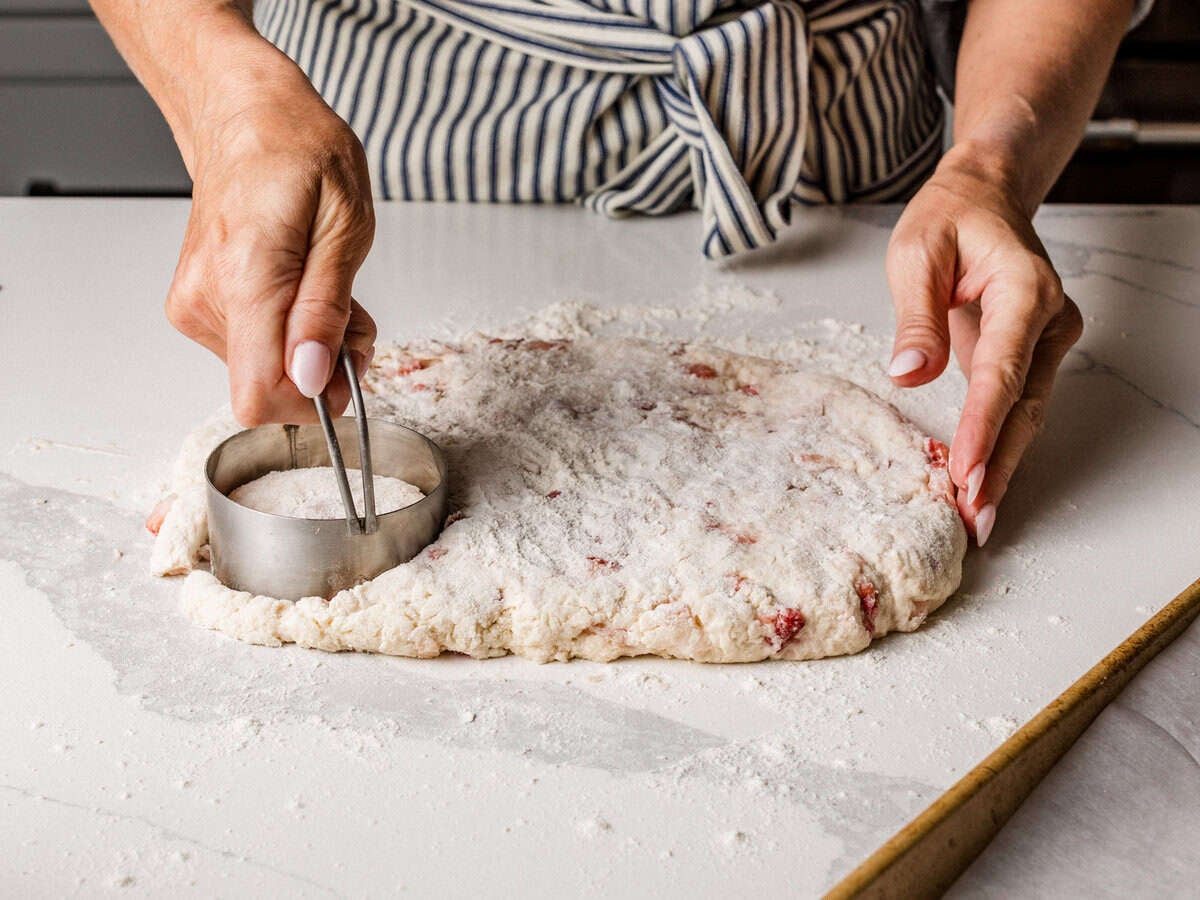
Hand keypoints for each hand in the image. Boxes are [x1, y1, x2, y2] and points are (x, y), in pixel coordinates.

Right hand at [165, 58, 375, 425]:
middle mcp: (205, 298)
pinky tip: (299, 289)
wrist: (244, 115)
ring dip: (309, 348)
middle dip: (324, 369)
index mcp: (245, 277)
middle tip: (352, 315)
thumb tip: (314, 378)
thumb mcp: (345, 224)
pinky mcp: (194, 306)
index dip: (315, 400)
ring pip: (263, 372)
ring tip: (325, 287)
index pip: (260, 394)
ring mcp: (194, 304)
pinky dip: (288, 334)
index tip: (348, 366)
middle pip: (269, 390)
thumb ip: (327, 309)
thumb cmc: (299, 152)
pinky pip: (251, 349)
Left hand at [885, 147, 1082, 544]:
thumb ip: (917, 315)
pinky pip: (1017, 404)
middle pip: (1025, 404)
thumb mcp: (916, 254)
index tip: (966, 472)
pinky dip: (998, 443)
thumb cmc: (949, 218)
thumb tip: (909, 373)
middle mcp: (1049, 319)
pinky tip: (979, 480)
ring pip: (1028, 412)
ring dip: (1002, 464)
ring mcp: (1048, 338)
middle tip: (975, 516)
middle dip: (999, 464)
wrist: (983, 196)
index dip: (982, 426)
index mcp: (1024, 289)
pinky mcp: (1033, 352)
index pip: (1001, 370)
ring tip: (977, 515)